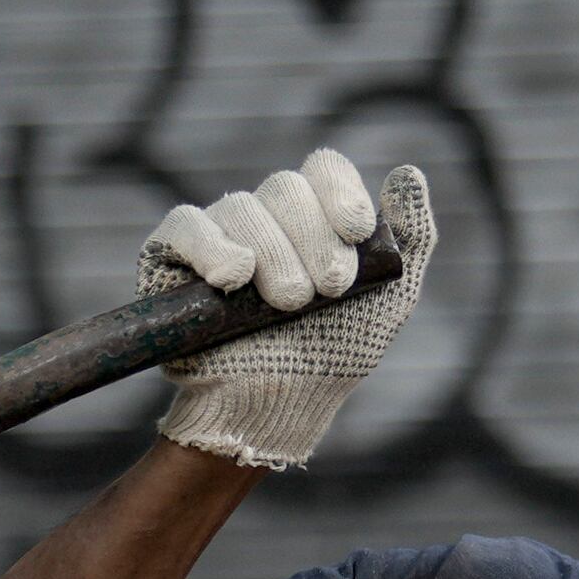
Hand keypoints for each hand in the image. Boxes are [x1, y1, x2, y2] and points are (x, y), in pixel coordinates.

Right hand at [142, 151, 433, 472]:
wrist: (274, 410)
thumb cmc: (330, 357)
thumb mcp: (388, 300)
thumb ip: (409, 238)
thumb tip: (409, 172)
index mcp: (314, 216)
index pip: (323, 169)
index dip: (341, 192)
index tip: (356, 233)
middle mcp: (264, 217)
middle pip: (285, 187)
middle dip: (313, 238)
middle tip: (327, 290)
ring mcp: (216, 234)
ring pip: (241, 207)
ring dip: (273, 256)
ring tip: (286, 305)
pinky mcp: (169, 258)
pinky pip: (185, 225)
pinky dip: (211, 246)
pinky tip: (233, 278)